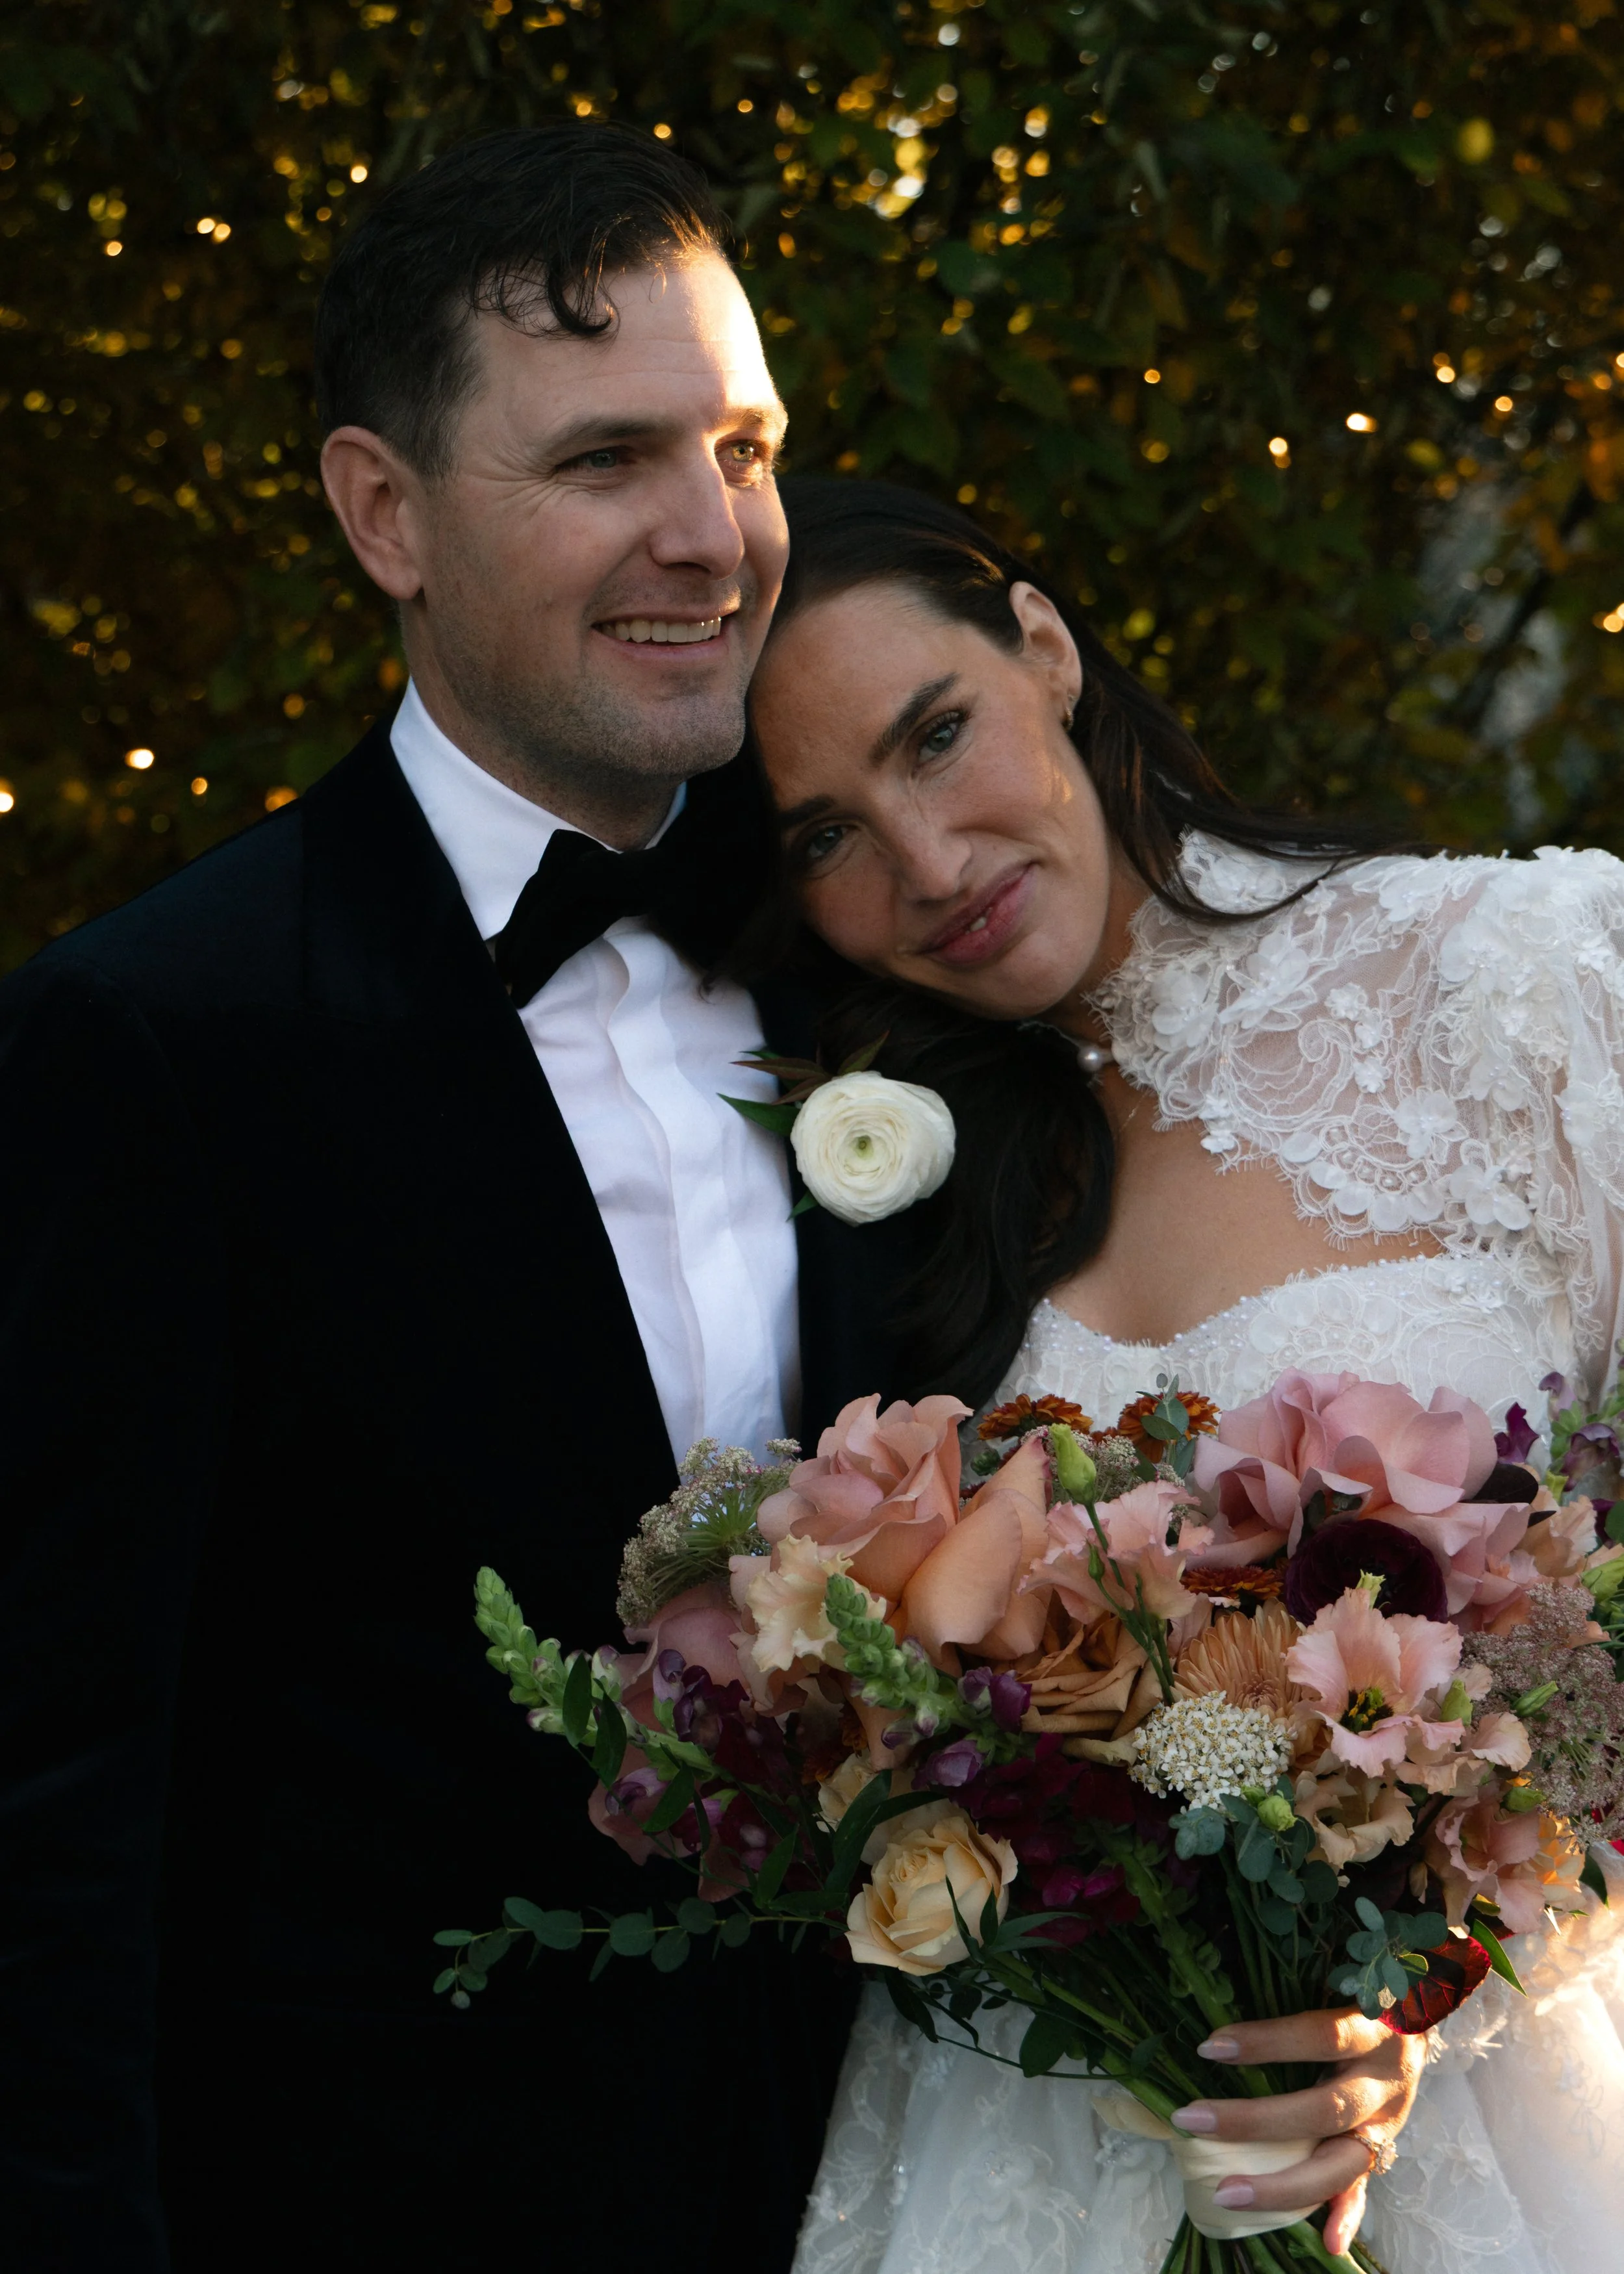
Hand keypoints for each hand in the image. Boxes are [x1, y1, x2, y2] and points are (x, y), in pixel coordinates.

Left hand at [1169, 2007, 1425, 2255]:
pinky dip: (1347, 2217)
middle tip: (1191, 2119)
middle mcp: (1383, 2080)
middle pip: (1324, 2109)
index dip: (1267, 2042)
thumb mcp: (1346, 1990)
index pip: (1319, 2035)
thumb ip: (1307, 2005)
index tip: (1209, 2047)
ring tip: (1228, 2193)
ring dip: (1283, 2183)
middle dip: (1256, 2121)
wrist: (1420, 2021)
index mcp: (1373, 2030)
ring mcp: (1388, 2122)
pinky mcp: (1384, 2150)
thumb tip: (1229, 2015)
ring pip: (1341, 2162)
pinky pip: (1365, 2189)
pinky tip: (1326, 2243)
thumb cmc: (1361, 2000)